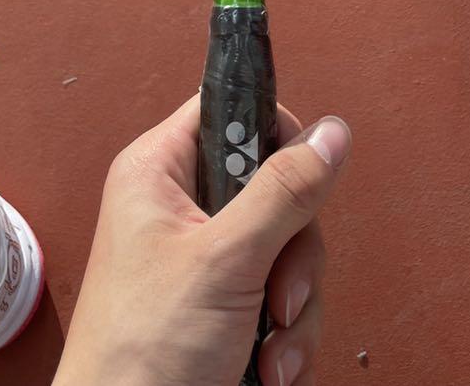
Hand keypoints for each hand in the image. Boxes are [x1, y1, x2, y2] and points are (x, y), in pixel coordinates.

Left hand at [53, 95, 351, 385]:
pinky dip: (284, 340)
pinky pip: (279, 300)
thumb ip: (283, 192)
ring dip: (293, 310)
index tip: (300, 180)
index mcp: (160, 172)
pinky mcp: (222, 308)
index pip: (231, 109)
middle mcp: (181, 208)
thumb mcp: (224, 261)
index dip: (275, 136)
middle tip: (278, 294)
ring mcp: (204, 262)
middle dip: (294, 254)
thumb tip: (330, 133)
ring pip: (286, 252)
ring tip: (269, 353)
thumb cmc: (139, 353)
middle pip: (276, 190)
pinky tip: (269, 371)